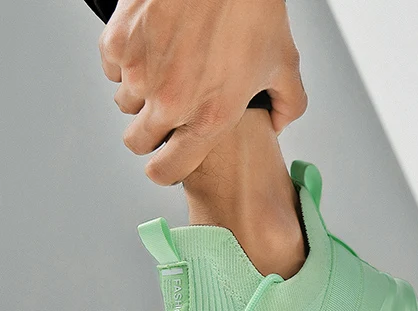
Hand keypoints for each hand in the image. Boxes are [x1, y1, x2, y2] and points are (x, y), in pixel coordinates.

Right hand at [100, 0, 306, 184]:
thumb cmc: (251, 8)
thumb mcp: (285, 64)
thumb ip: (287, 106)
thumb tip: (277, 124)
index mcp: (210, 119)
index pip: (168, 170)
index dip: (166, 169)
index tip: (167, 161)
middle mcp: (171, 103)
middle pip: (138, 142)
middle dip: (151, 133)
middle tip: (168, 112)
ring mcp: (139, 73)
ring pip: (126, 103)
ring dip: (141, 94)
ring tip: (167, 71)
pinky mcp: (118, 42)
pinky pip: (112, 67)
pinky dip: (127, 62)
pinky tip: (153, 47)